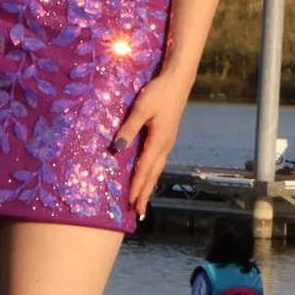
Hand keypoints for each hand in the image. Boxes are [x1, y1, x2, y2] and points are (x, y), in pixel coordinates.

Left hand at [115, 76, 189, 219]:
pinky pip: (158, 161)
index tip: (131, 204)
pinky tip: (148, 176)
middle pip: (153, 175)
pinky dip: (152, 173)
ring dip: (149, 185)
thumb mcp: (141, 109)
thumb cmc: (158, 93)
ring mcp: (168, 142)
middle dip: (145, 194)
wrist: (178, 81)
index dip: (137, 188)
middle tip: (138, 213)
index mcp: (159, 142)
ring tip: (142, 200)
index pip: (145, 170)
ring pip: (157, 169)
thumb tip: (116, 149)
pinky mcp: (167, 137)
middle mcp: (165, 146)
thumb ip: (128, 129)